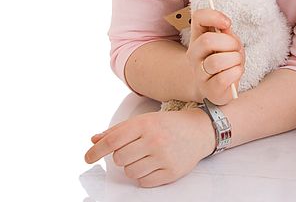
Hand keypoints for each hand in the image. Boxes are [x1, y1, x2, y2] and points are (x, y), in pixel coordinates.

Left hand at [84, 109, 214, 186]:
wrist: (200, 130)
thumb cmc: (168, 125)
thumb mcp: (144, 121)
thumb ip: (117, 131)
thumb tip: (94, 141)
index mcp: (145, 124)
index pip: (112, 141)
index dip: (96, 151)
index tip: (88, 158)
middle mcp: (154, 139)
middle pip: (119, 159)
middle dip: (122, 156)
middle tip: (135, 149)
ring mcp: (164, 157)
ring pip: (130, 172)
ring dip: (133, 166)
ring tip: (146, 156)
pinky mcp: (171, 172)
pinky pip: (143, 182)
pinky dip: (144, 176)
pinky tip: (154, 164)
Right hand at [187, 8, 244, 103]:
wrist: (218, 88)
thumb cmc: (226, 60)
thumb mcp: (228, 42)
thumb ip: (226, 33)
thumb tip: (225, 26)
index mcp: (198, 38)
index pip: (198, 18)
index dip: (214, 16)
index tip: (228, 24)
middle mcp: (193, 55)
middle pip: (207, 41)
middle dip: (229, 43)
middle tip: (236, 49)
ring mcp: (199, 74)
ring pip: (216, 61)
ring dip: (234, 59)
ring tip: (236, 63)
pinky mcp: (209, 90)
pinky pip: (224, 78)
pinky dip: (236, 73)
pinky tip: (235, 74)